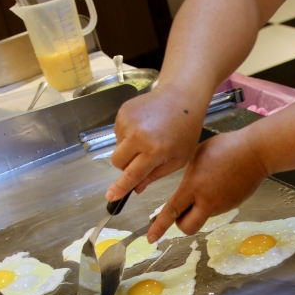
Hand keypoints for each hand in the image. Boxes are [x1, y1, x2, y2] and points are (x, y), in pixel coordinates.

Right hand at [105, 83, 209, 201]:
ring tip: (148, 138)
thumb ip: (155, 175)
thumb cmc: (184, 131)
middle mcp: (138, 135)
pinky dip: (127, 135)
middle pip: (117, 162)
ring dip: (128, 149)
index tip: (110, 196)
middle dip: (126, 166)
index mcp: (154, 150)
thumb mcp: (177, 159)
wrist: (181, 98)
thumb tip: (136, 189)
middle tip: (142, 159)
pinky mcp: (123, 112)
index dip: (120, 187)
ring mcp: (128, 122)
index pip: (131, 174)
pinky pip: (118, 133)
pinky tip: (144, 127)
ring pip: (117, 148)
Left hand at [147, 129, 267, 242]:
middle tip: (184, 209)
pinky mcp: (232, 206)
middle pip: (187, 227)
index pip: (172, 211)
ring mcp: (221, 206)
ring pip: (203, 216)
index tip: (151, 238)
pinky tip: (221, 184)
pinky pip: (217, 208)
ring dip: (200, 208)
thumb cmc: (226, 147)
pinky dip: (214, 200)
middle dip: (182, 223)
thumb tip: (187, 187)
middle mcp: (206, 201)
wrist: (256, 152)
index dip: (159, 227)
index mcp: (193, 186)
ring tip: (210, 184)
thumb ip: (189, 176)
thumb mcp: (197, 156)